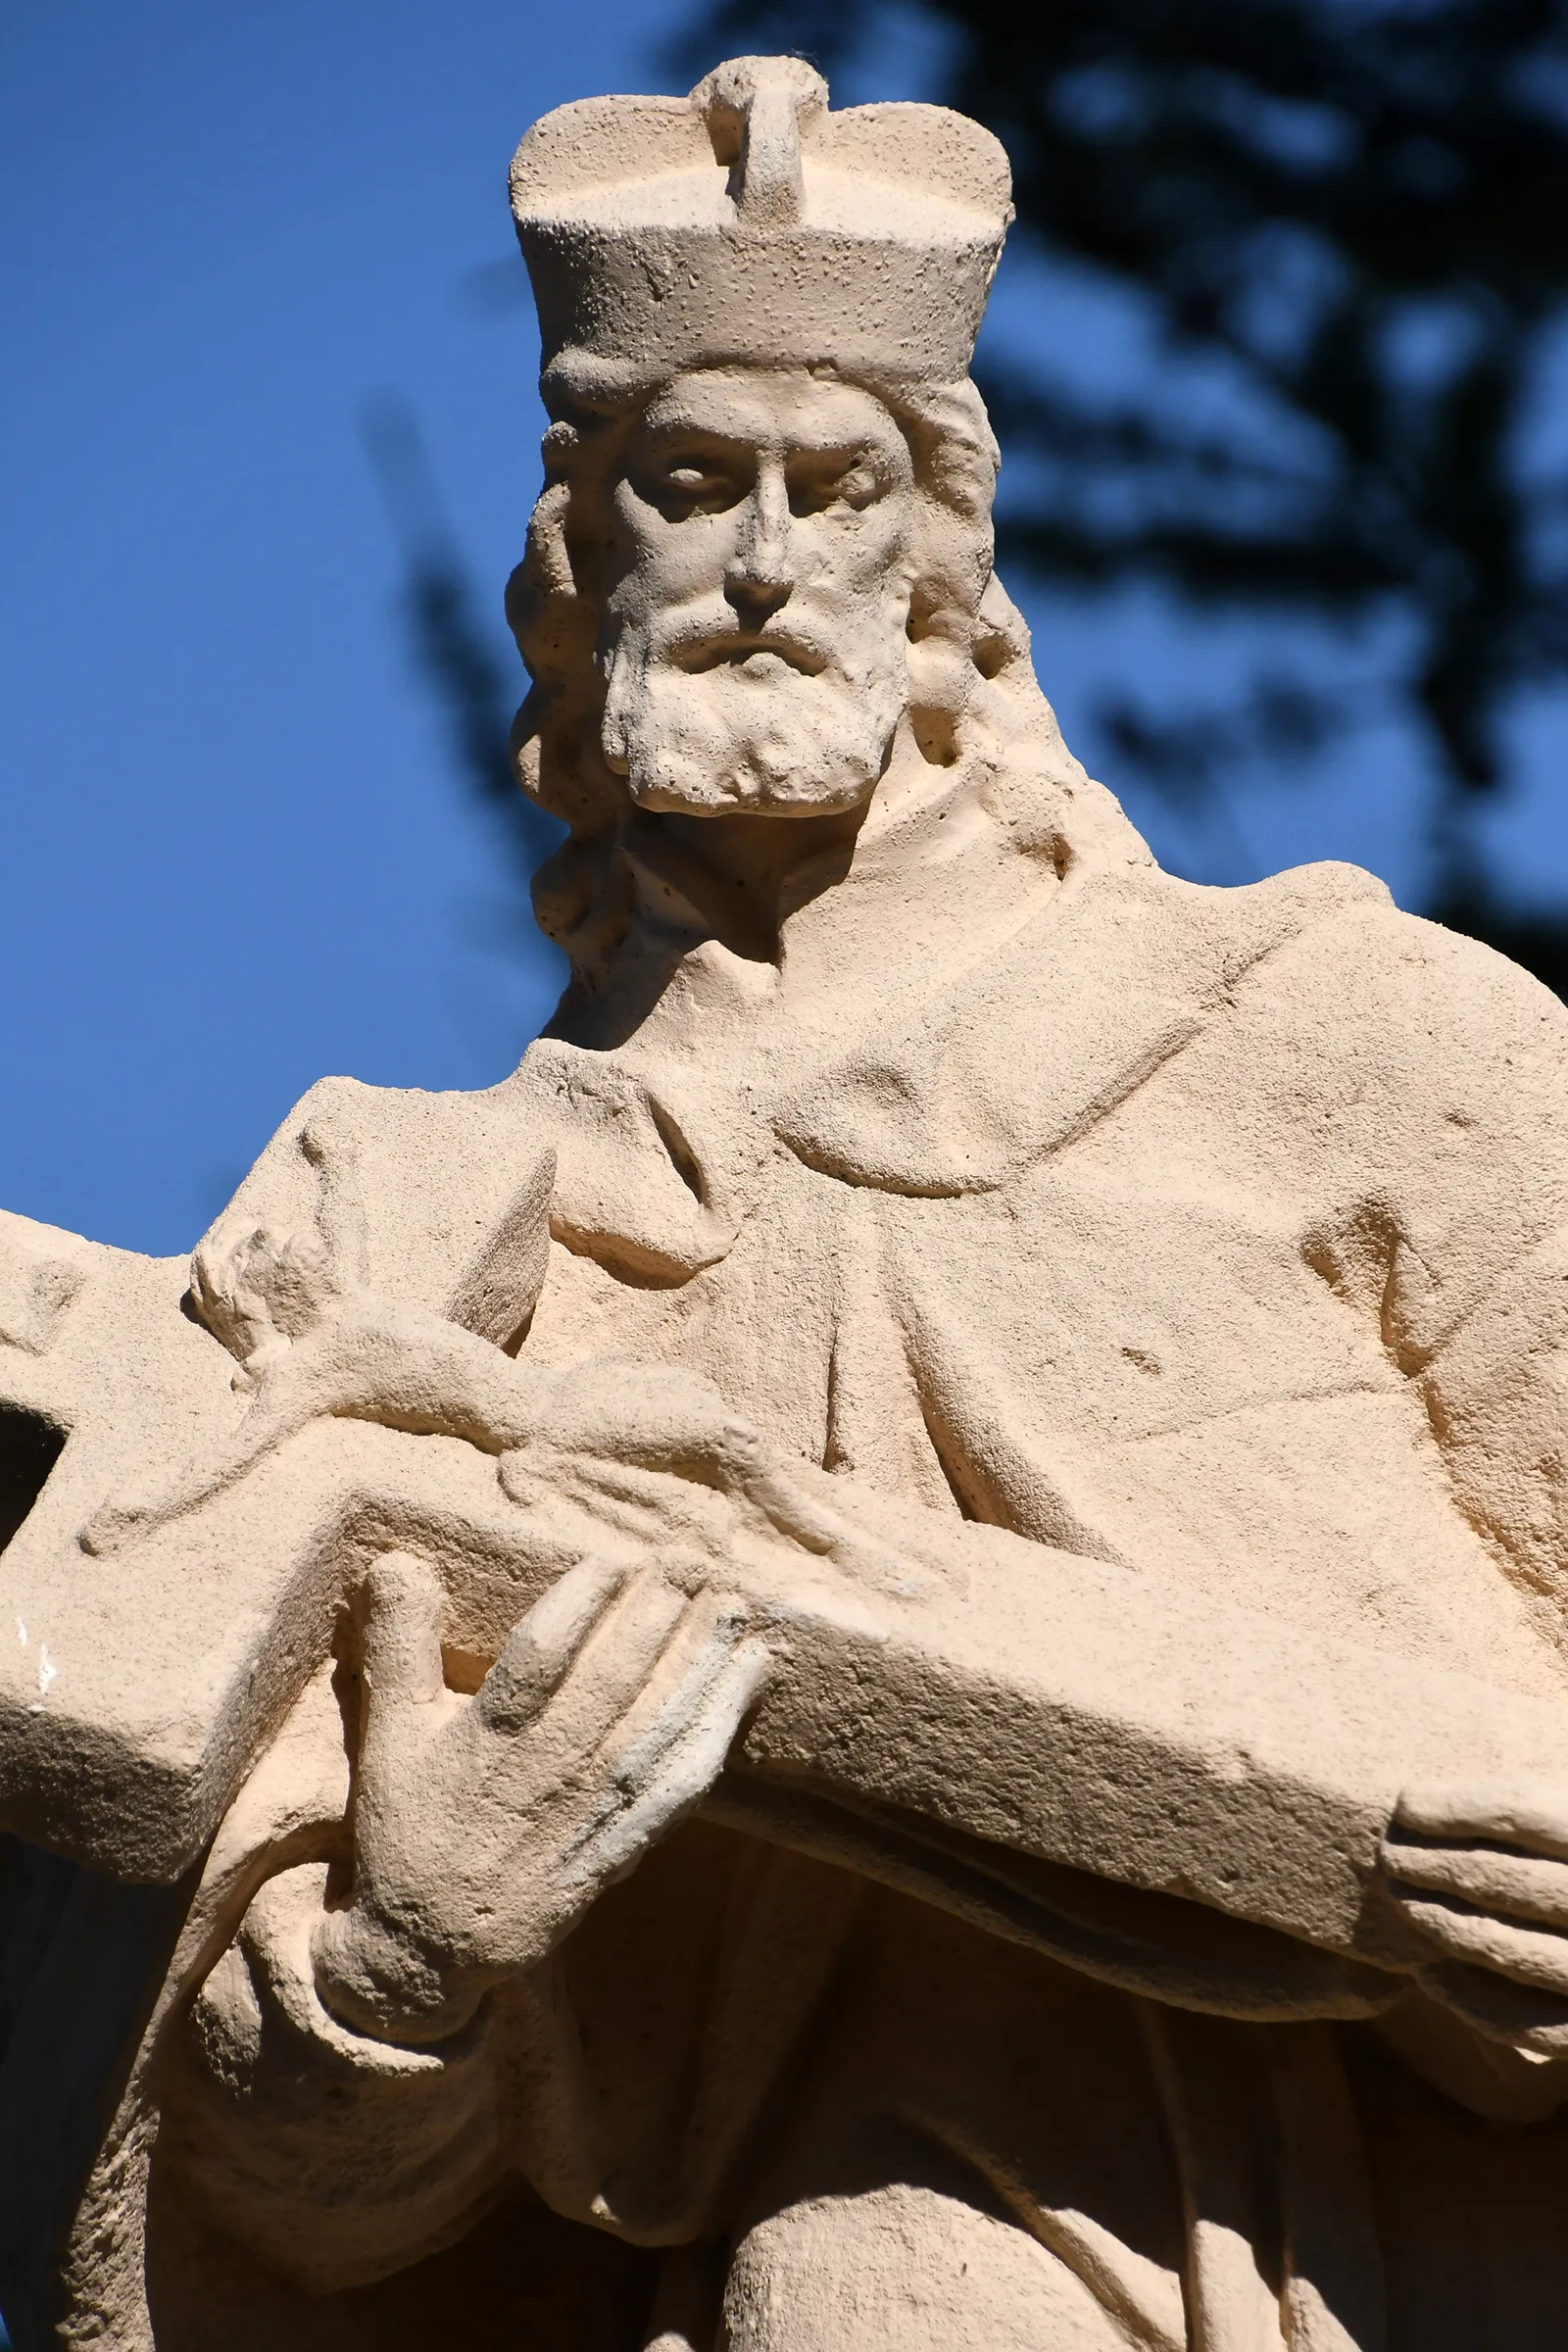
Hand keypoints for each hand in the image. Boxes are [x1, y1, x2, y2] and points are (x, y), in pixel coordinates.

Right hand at [311, 1551, 771, 2043]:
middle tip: (692, 1558)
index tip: (613, 1557)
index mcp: (484, 1744)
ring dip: (700, 1659)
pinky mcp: (625, 1843)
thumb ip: (399, 1647)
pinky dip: (723, 1724)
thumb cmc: (410, 1828)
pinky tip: (752, 1672)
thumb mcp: (388, 1737)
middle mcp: (545, 1775)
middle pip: (611, 1684)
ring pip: (657, 1725)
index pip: (538, 1660)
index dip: (580, 1605)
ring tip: (730, 1599)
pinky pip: (684, 1780)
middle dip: (657, 1615)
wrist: (434, 1947)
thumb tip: (397, 1561)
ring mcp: (591, 1812)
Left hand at [1382, 1780, 1567, 2053]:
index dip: (1460, 1807)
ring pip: (1515, 1950)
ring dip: (1447, 1926)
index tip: (1406, 1803)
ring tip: (1400, 1899)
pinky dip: (1476, 2003)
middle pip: (1511, 1881)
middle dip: (1438, 1867)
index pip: (1526, 1813)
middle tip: (1385, 1854)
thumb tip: (1485, 1755)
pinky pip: (1534, 2024)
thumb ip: (1552, 1783)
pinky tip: (1431, 1975)